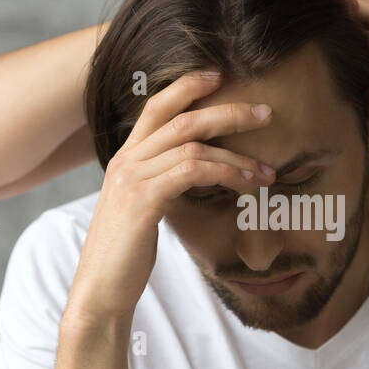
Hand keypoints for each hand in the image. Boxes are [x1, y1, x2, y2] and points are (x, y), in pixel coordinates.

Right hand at [64, 71, 272, 324]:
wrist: (101, 292)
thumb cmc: (126, 256)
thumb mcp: (144, 209)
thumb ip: (163, 185)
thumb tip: (196, 175)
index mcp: (125, 159)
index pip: (155, 106)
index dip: (186, 86)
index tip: (219, 76)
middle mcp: (126, 161)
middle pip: (181, 118)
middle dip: (228, 111)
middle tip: (265, 112)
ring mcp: (131, 179)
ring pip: (192, 144)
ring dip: (237, 153)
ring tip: (267, 170)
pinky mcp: (142, 201)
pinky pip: (191, 171)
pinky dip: (225, 172)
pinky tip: (247, 183)